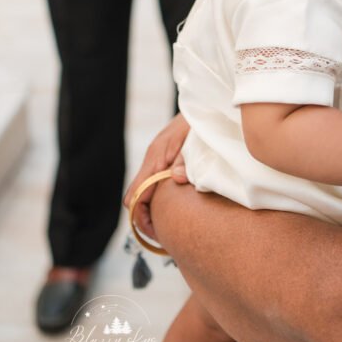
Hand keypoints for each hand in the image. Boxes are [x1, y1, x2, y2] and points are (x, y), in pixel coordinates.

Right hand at [123, 113, 189, 242]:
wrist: (206, 103)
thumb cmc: (200, 120)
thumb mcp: (195, 139)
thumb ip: (187, 159)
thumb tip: (177, 179)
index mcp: (155, 156)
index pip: (136, 195)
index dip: (141, 217)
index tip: (155, 232)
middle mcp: (153, 159)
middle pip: (137, 198)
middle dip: (147, 219)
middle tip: (164, 238)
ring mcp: (159, 160)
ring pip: (147, 192)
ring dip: (154, 210)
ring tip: (170, 228)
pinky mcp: (167, 160)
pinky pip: (157, 184)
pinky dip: (161, 199)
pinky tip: (175, 209)